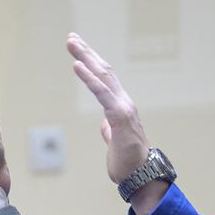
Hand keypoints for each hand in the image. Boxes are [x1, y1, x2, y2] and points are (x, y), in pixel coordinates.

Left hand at [65, 32, 149, 185]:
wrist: (142, 177)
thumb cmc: (129, 163)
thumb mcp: (114, 142)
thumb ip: (110, 130)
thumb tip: (104, 125)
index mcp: (120, 107)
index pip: (105, 79)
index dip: (92, 63)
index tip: (78, 50)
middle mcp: (123, 102)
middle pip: (103, 71)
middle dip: (86, 52)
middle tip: (71, 38)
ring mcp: (123, 108)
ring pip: (102, 76)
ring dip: (85, 57)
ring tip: (72, 43)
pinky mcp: (120, 117)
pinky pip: (102, 93)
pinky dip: (89, 78)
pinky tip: (77, 65)